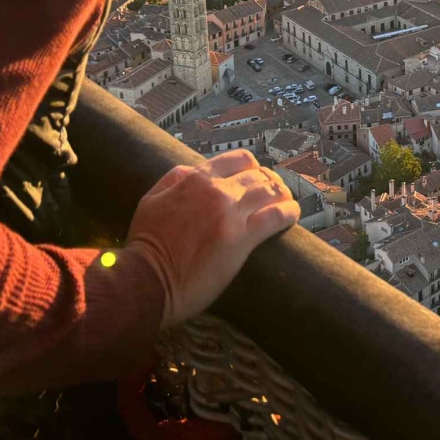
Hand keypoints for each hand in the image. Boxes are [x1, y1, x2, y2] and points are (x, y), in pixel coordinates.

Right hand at [124, 149, 299, 328]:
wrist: (147, 280)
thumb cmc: (146, 245)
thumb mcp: (151, 200)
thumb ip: (174, 179)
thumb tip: (193, 169)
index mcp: (196, 179)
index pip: (238, 159)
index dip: (252, 168)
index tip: (256, 177)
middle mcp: (217, 191)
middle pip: (258, 176)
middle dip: (269, 182)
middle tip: (275, 193)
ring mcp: (231, 213)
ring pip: (270, 192)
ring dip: (283, 195)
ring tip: (287, 202)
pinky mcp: (242, 238)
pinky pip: (275, 217)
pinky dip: (289, 213)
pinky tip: (293, 215)